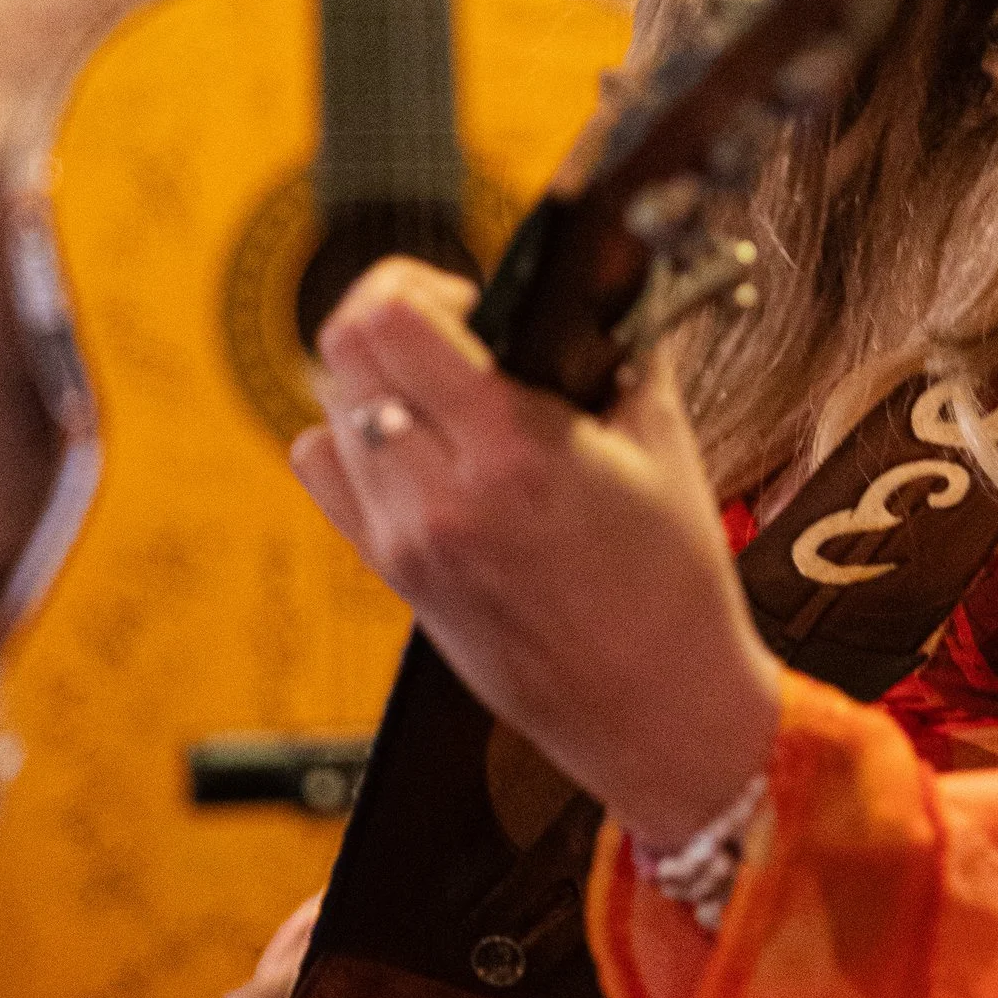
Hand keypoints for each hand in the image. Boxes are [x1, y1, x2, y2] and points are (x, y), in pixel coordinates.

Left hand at [292, 261, 781, 854]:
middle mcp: (440, 496)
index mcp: (513, 452)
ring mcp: (405, 541)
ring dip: (376, 381)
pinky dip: (352, 444)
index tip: (467, 298)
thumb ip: (624, 354)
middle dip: (392, 320)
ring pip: (327, 410)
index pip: (390, 319)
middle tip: (454, 337)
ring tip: (444, 398)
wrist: (655, 713)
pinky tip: (415, 450)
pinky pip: (325, 476)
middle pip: (342, 353)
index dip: (419, 283)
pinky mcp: (393, 575)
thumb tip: (601, 287)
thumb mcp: (665, 448)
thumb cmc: (672, 593)